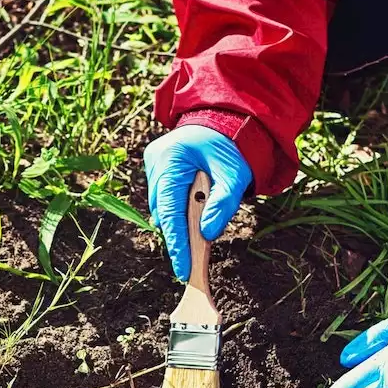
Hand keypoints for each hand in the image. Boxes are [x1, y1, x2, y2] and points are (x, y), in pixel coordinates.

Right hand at [144, 125, 252, 280]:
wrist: (224, 119)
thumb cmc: (231, 144)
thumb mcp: (234, 175)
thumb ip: (222, 204)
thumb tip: (207, 234)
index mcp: (171, 159)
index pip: (170, 210)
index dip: (177, 242)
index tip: (183, 269)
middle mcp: (155, 162)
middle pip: (163, 211)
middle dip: (179, 235)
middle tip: (193, 260)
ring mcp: (153, 164)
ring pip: (163, 207)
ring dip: (180, 221)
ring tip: (198, 230)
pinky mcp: (157, 167)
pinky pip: (164, 197)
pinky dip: (179, 209)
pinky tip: (194, 212)